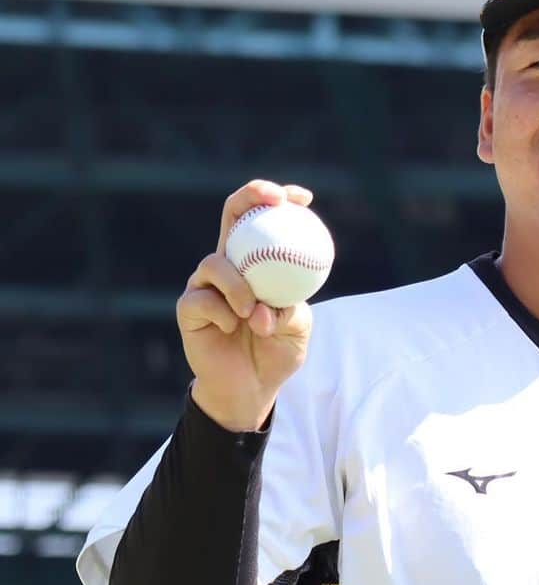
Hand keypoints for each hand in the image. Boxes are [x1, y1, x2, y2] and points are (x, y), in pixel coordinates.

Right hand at [177, 179, 314, 430]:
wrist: (251, 387)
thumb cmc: (277, 350)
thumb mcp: (297, 326)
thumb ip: (290, 306)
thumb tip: (273, 299)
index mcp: (258, 262)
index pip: (264, 219)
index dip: (278, 199)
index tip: (303, 197)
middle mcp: (229, 264)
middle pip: (232, 215)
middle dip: (252, 196)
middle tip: (276, 201)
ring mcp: (205, 284)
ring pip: (215, 263)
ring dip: (240, 288)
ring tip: (254, 314)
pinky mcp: (188, 308)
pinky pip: (202, 300)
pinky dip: (224, 315)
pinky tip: (234, 327)